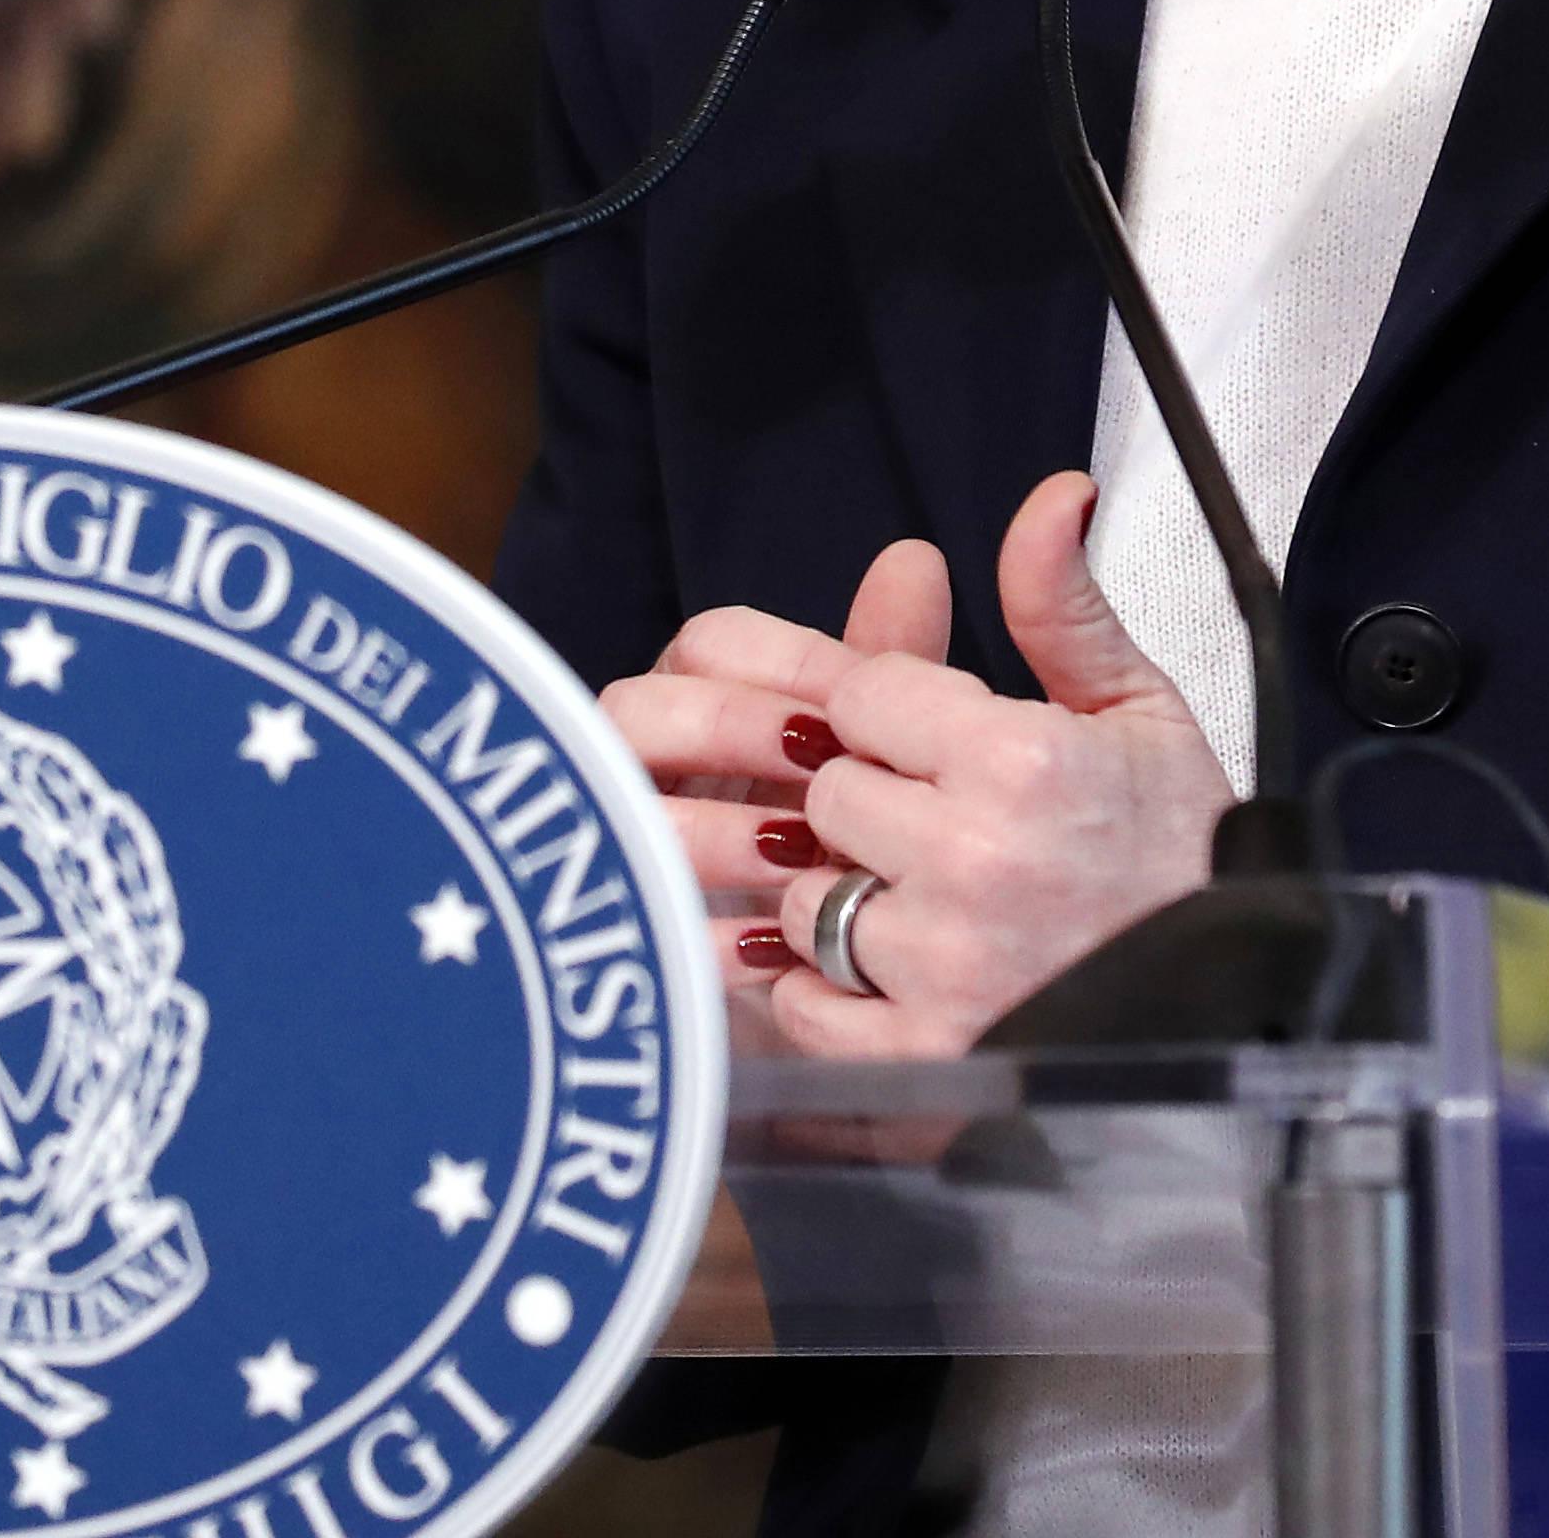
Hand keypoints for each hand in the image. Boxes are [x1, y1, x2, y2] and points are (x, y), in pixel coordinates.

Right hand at [602, 541, 955, 997]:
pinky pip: (641, 921)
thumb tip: (915, 557)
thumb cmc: (866, 847)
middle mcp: (656, 765)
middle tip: (816, 768)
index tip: (848, 710)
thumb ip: (892, 664)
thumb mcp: (889, 756)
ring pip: (632, 813)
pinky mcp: (641, 938)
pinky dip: (703, 930)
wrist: (855, 991)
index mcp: (708, 700)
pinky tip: (775, 946)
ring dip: (716, 831)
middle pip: (639, 708)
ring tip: (799, 859)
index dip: (779, 666)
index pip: (711, 643)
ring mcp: (634, 848)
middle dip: (728, 731)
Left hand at [761, 473, 1231, 1058]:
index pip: (863, 695)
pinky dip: (830, 994)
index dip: (894, 718)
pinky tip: (901, 974)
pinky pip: (806, 1004)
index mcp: (1022, 760)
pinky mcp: (922, 1054)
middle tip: (939, 831)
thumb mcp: (1138, 712)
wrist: (1236, 1006)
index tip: (940, 749)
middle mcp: (972, 857)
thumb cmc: (1182, 861)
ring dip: (846, 900)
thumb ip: (1064, 606)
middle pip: (827, 792)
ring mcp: (942, 963)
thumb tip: (1050, 500)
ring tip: (930, 908)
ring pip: (806, 898)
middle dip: (868, 803)